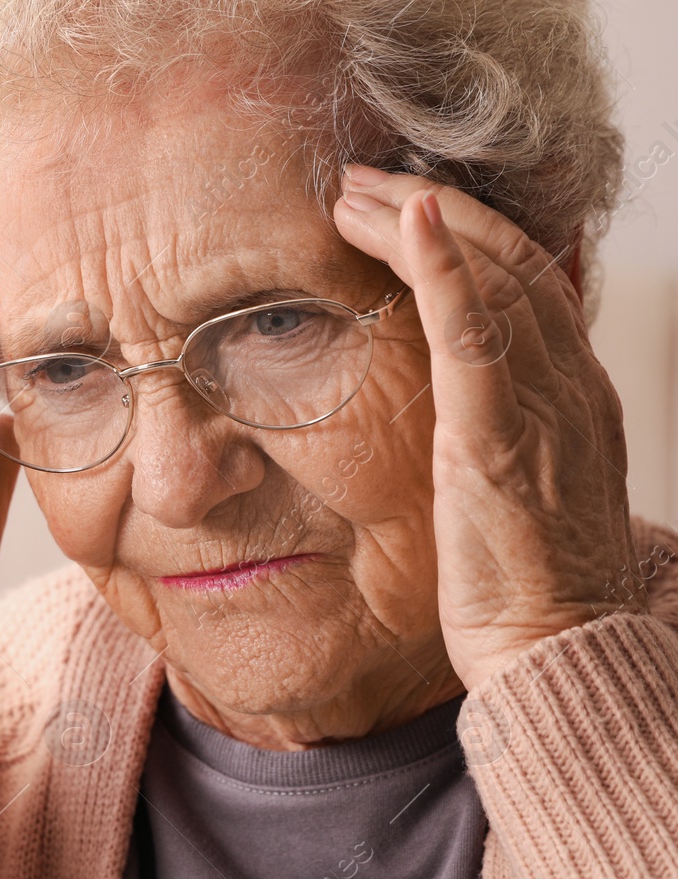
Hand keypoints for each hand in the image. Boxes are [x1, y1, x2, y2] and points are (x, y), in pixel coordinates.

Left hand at [335, 165, 642, 689]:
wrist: (557, 653)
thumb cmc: (526, 589)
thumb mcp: (518, 496)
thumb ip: (498, 440)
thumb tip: (458, 420)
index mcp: (570, 399)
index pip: (526, 287)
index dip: (465, 236)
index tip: (401, 209)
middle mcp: (567, 387)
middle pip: (508, 263)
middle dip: (432, 209)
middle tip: (358, 181)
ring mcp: (540, 408)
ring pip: (490, 279)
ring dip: (420, 221)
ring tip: (352, 190)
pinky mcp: (499, 440)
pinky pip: (474, 334)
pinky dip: (444, 268)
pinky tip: (410, 219)